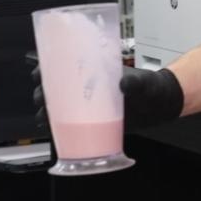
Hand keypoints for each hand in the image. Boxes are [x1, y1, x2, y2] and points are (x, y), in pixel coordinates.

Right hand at [31, 62, 184, 132]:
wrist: (161, 106)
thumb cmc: (151, 88)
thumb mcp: (143, 82)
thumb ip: (135, 82)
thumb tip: (124, 84)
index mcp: (95, 72)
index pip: (64, 66)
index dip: (47, 69)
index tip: (39, 74)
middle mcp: (88, 88)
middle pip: (56, 89)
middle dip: (43, 94)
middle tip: (41, 100)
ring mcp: (90, 106)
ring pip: (59, 108)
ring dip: (47, 113)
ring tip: (45, 119)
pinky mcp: (94, 122)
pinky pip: (71, 126)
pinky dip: (60, 130)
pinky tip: (54, 134)